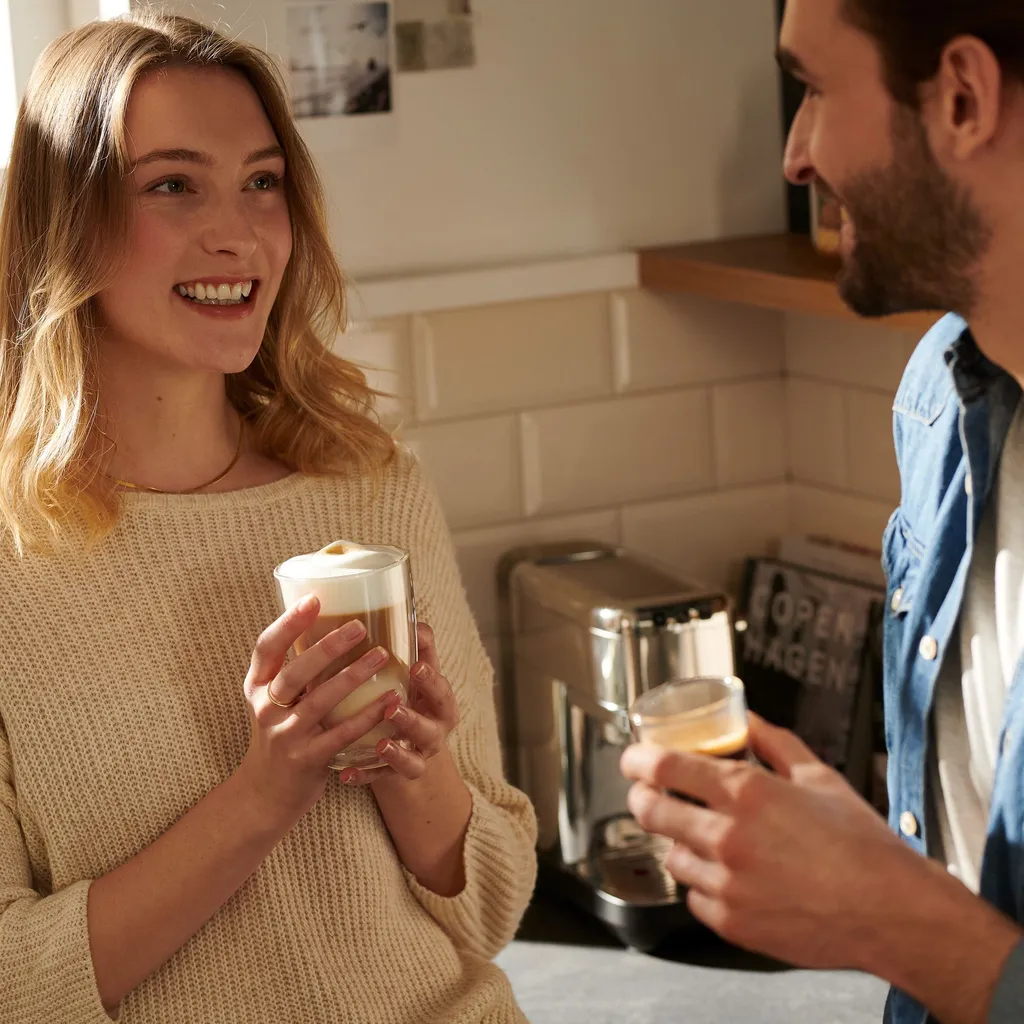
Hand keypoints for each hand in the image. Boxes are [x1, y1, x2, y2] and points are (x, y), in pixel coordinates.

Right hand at [236, 595, 402, 825]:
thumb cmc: (280, 733)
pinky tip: (390, 700)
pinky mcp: (306, 760)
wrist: (265, 794)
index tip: (313, 599)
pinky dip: (366, 716)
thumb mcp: (275, 700)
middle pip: (295, 671)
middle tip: (360, 626)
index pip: (266, 647)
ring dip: (354, 676)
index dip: (288, 622)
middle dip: (328, 647)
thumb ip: (296, 670)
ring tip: (382, 656)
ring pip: (320, 700)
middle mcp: (266, 708)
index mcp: (257, 686)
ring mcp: (285, 735)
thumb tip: (332, 623)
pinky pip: (340, 734)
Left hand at [338, 622, 459, 784]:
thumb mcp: (417, 674)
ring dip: (395, 752)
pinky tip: (345, 774)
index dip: (432, 680)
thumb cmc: (410, 695)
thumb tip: (411, 615)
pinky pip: (380, 780)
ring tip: (379, 744)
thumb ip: (417, 648)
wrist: (410, 743)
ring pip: (411, 761)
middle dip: (412, 719)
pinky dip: (364, 776)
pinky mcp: (393, 776)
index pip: (442, 691)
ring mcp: (416, 757)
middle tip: (392, 707)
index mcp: (439, 704)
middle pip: (429, 729)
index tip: (416, 666)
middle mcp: (432, 732)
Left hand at [620, 713, 942, 970]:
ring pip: (672, 857)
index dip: (637, 760)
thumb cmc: (862, 846)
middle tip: (650, 795)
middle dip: (642, 798)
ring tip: (707, 839)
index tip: (632, 759)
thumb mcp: (818, 777)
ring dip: (680, 843)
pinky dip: (704, 884)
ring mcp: (727, 884)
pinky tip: (730, 876)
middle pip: (650, 811)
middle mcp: (728, 837)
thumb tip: (748, 719)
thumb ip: (773, 742)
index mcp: (746, 794)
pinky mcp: (733, 923)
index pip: (663, 767)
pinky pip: (695, 897)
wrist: (892, 912)